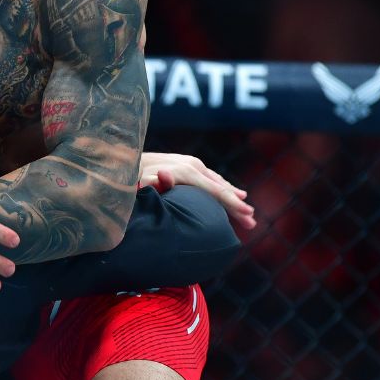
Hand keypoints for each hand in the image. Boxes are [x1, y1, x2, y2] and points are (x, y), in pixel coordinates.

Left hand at [139, 153, 256, 229]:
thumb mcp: (140, 181)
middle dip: (237, 204)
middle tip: (252, 221)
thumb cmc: (133, 176)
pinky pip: (211, 179)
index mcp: (186, 172)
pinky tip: (231, 194)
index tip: (248, 214)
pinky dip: (223, 188)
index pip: (215, 190)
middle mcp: (192, 165)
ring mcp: (191, 163)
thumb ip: (153, 182)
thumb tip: (165, 177)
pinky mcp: (188, 165)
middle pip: (221, 187)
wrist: (126, 158)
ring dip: (233, 197)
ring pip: (218, 182)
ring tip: (246, 211)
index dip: (232, 203)